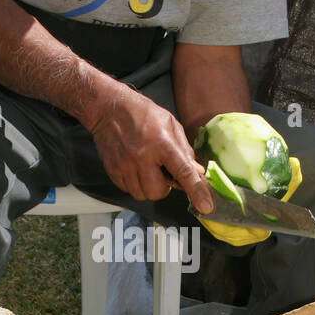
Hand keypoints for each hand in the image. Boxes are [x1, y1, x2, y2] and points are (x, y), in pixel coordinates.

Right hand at [88, 85, 214, 212]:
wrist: (109, 108)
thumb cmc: (142, 114)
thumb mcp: (170, 124)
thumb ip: (184, 150)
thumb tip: (197, 172)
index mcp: (161, 143)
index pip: (183, 172)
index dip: (196, 191)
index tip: (206, 206)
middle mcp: (142, 156)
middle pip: (158, 192)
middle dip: (163, 188)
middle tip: (162, 173)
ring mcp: (124, 165)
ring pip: (142, 194)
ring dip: (148, 187)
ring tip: (146, 169)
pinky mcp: (112, 170)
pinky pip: (127, 190)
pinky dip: (134, 184)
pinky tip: (135, 168)